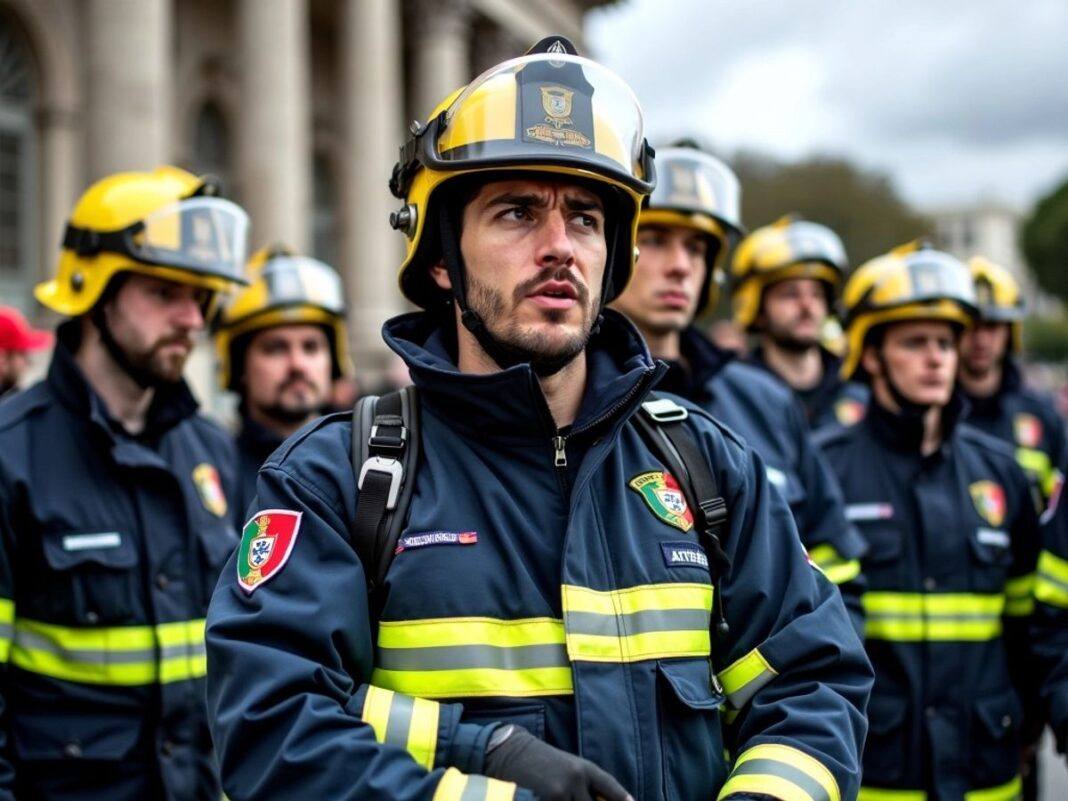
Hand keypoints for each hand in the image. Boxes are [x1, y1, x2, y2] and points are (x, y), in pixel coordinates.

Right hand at [483, 725, 632, 800]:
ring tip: (562, 797)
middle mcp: (577, 778)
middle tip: (578, 799)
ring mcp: (562, 791)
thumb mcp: (566, 766)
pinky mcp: (548, 799)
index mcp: (584, 767)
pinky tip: (554, 800)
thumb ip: (583, 783)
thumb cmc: (540, 761)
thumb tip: (597, 799)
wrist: (512, 752)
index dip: (622, 798)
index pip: (610, 787)